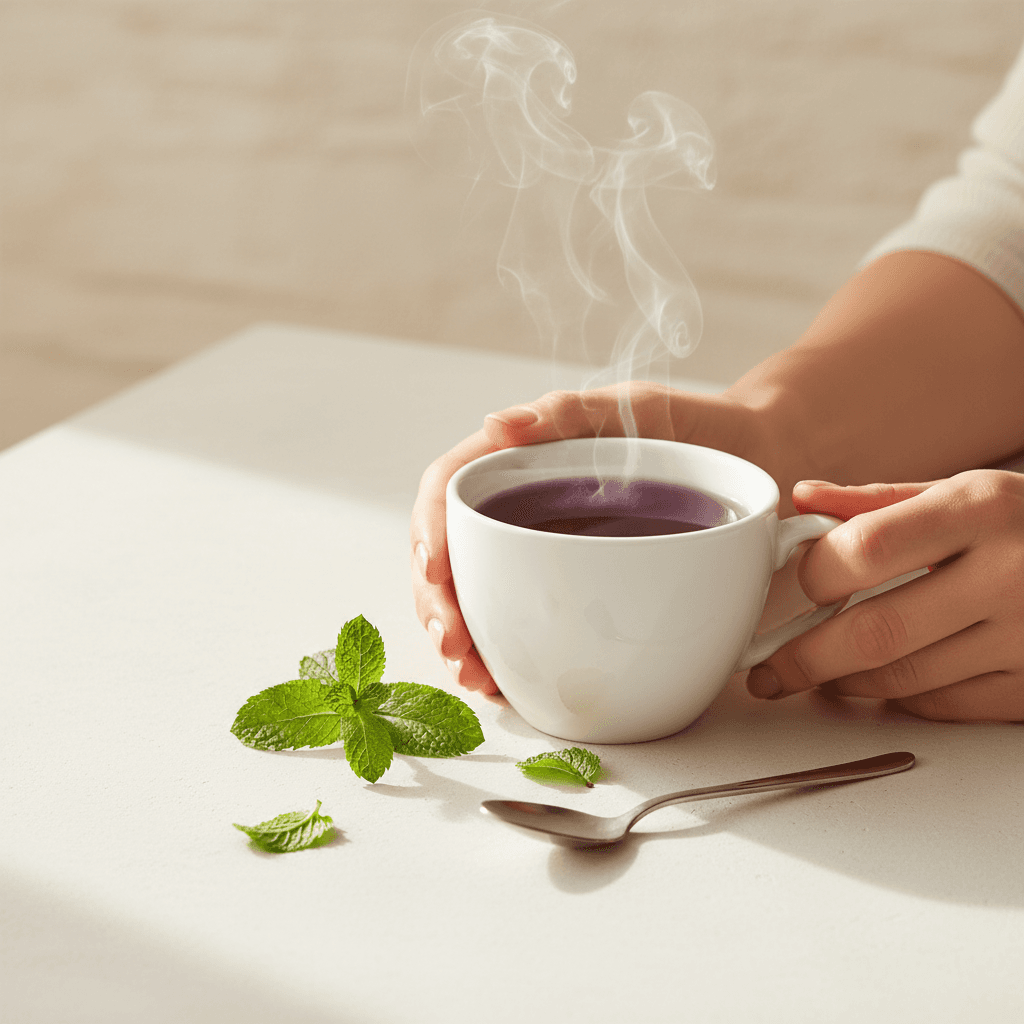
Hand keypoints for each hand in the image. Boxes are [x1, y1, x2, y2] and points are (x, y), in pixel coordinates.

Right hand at [410, 382, 763, 693]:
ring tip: (476, 677)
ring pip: (479, 597)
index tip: (435, 571)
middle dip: (440, 604)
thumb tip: (496, 425)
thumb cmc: (697, 425)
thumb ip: (570, 413)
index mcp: (522, 461)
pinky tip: (508, 685)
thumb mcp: (636, 407)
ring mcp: (547, 554)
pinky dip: (510, 657)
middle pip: (453, 555)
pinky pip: (529, 624)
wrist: (760, 460)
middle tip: (456, 646)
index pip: (449, 490)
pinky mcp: (577, 592)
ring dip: (466, 641)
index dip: (430, 529)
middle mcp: (524, 511)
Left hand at [747, 471, 1023, 720]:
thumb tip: (804, 500)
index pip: (866, 550)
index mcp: (982, 510)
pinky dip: (901, 697)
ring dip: (845, 681)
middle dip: (804, 658)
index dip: (812, 575)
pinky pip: (946, 705)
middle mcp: (1010, 575)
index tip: (789, 587)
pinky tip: (882, 682)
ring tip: (820, 672)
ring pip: (905, 679)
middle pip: (876, 632)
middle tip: (767, 671)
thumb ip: (881, 502)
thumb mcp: (968, 492)